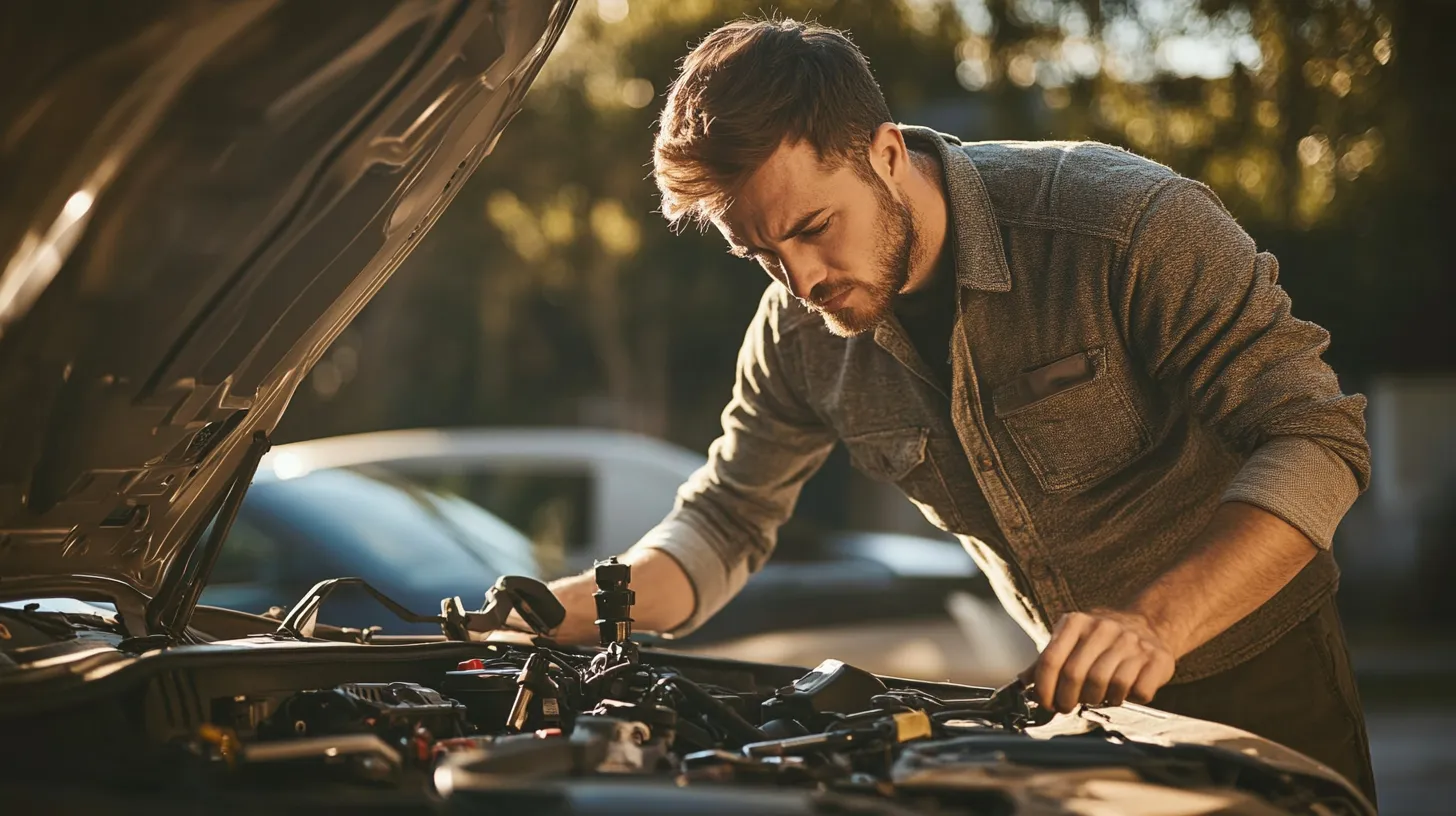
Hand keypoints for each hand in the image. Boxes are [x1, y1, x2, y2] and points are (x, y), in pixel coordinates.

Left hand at [1023, 609, 1175, 713]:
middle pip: (1075, 675)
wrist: (1150, 624)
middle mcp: (1104, 628)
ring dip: (1097, 699)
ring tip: (1096, 697)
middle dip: (1067, 699)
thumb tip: (1022, 682)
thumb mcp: (1072, 639)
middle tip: (1068, 706)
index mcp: (1076, 622)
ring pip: (1106, 685)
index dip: (1044, 688)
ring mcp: (1133, 642)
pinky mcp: (1157, 659)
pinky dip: (1128, 699)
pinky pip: (1137, 691)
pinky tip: (1122, 692)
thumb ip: (1048, 660)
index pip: (1051, 660)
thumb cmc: (1102, 639)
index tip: (1046, 703)